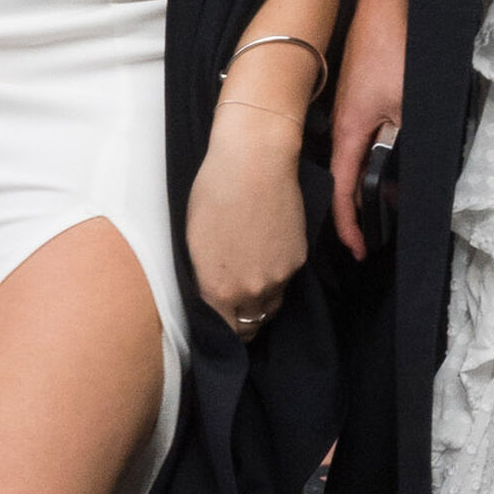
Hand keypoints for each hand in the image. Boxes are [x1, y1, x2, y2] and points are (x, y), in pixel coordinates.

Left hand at [190, 76, 315, 332]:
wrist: (254, 161)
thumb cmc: (213, 193)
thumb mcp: (194, 244)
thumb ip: (206, 279)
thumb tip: (214, 294)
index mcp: (219, 290)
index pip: (225, 331)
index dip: (222, 329)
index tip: (220, 321)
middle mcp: (252, 290)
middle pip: (251, 322)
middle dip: (243, 317)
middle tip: (235, 300)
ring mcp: (281, 275)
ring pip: (271, 302)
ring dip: (262, 298)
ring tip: (251, 274)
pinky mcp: (299, 257)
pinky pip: (286, 280)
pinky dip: (277, 275)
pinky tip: (267, 252)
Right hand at [328, 0, 406, 258]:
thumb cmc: (395, 47)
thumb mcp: (410, 103)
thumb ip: (407, 142)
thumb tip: (408, 180)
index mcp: (350, 130)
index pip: (343, 191)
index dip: (349, 225)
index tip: (361, 251)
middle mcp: (344, 123)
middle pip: (347, 176)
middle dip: (359, 210)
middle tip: (376, 236)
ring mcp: (352, 108)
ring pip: (357, 155)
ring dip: (369, 181)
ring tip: (387, 207)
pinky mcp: (361, 94)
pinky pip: (363, 136)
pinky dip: (374, 156)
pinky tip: (393, 160)